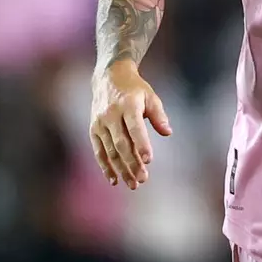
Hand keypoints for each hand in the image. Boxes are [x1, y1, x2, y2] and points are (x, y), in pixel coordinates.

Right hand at [90, 60, 171, 189]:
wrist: (108, 77)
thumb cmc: (135, 89)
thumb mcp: (150, 96)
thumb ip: (159, 115)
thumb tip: (168, 132)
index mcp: (127, 104)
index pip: (135, 127)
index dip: (142, 144)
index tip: (149, 160)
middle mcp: (111, 114)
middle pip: (121, 143)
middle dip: (132, 163)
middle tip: (143, 179)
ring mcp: (100, 123)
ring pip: (110, 150)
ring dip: (121, 169)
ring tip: (133, 184)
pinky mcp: (93, 129)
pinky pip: (99, 151)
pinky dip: (105, 166)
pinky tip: (114, 180)